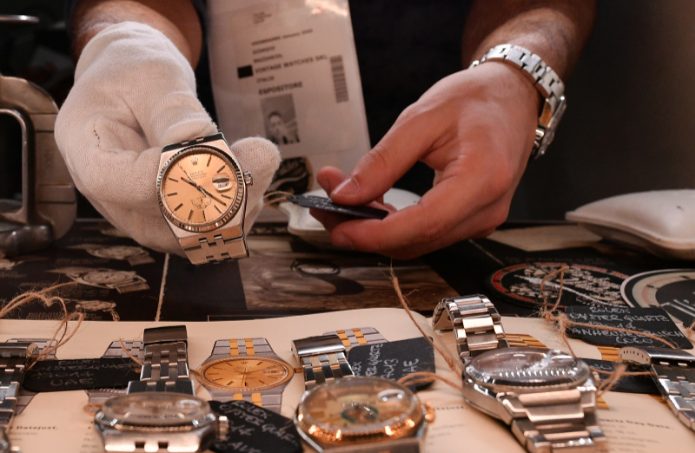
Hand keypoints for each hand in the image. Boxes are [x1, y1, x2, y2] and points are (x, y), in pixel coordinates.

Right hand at [56, 22, 279, 254]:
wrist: (135, 86)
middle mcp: (112, 199)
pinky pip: (212, 231)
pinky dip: (243, 206)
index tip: (211, 142)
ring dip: (241, 203)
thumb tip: (201, 139)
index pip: (118, 184)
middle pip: (163, 223)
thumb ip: (173, 108)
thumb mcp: (151, 74)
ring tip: (260, 155)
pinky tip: (254, 170)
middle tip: (262, 152)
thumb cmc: (135, 73)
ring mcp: (143, 218)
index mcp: (87, 155)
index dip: (167, 173)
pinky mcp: (174, 224)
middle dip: (222, 193)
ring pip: (196, 236)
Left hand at [314, 62, 538, 258]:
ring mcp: (481, 219)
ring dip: (375, 227)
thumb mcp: (421, 118)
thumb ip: (382, 161)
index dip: (374, 233)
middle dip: (364, 230)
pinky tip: (369, 203)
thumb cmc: (477, 99)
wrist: (510, 97)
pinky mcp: (470, 219)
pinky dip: (393, 224)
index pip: (422, 225)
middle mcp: (487, 209)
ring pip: (417, 241)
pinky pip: (426, 233)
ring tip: (340, 197)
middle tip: (325, 205)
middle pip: (415, 240)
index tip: (338, 226)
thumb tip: (347, 196)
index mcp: (482, 180)